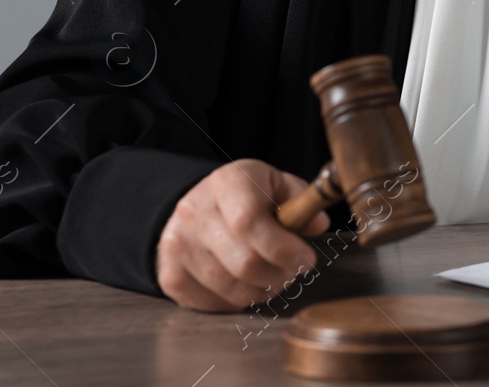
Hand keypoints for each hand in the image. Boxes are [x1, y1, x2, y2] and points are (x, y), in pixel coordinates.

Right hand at [156, 159, 329, 311]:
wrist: (197, 205)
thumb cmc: (247, 196)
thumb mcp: (275, 184)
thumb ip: (299, 200)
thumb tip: (318, 225)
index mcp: (225, 183)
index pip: (249, 222)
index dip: (283, 248)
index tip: (307, 260)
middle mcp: (194, 212)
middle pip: (243, 263)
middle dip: (279, 275)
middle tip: (293, 273)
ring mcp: (177, 246)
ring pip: (230, 288)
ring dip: (262, 292)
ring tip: (273, 279)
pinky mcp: (170, 276)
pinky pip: (211, 304)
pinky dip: (237, 302)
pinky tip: (247, 285)